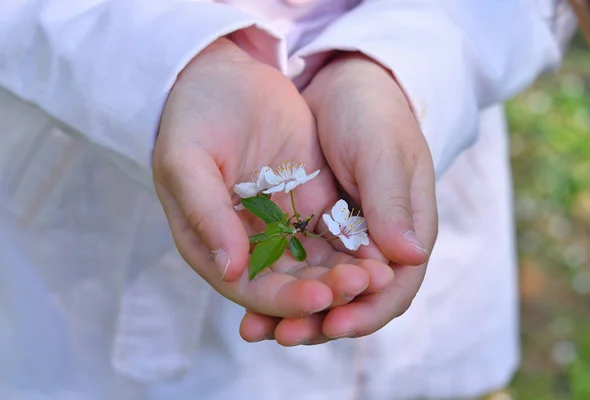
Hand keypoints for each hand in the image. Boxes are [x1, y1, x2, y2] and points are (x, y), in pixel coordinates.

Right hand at [153, 41, 393, 320]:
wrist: (224, 75)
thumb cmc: (192, 117)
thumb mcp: (186, 160)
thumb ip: (205, 212)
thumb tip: (230, 269)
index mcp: (212, 245)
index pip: (251, 288)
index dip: (285, 299)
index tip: (320, 297)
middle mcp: (250, 244)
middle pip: (292, 282)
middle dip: (328, 290)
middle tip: (364, 285)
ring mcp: (284, 223)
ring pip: (320, 261)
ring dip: (348, 272)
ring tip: (381, 274)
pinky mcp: (312, 200)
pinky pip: (338, 229)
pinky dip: (358, 242)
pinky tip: (383, 248)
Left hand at [239, 53, 437, 343]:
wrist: (346, 84)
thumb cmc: (374, 112)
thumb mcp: (383, 151)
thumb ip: (391, 202)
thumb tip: (409, 257)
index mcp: (409, 232)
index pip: (395, 289)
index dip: (365, 312)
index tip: (331, 323)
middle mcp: (380, 244)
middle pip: (356, 299)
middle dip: (320, 320)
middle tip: (282, 334)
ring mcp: (348, 238)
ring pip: (324, 288)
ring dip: (295, 310)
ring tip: (256, 327)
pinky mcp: (319, 227)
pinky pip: (301, 265)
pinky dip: (281, 281)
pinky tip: (250, 290)